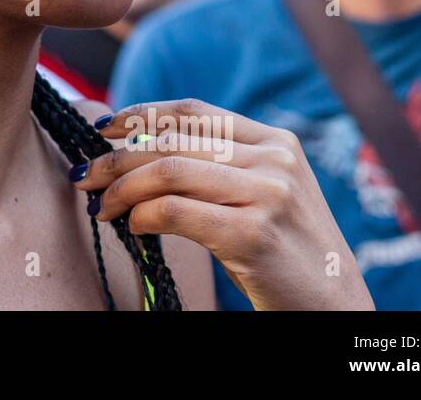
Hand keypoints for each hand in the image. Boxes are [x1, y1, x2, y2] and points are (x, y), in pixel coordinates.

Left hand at [74, 99, 373, 310]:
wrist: (334, 309)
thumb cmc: (284, 254)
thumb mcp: (263, 195)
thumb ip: (220, 167)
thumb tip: (136, 148)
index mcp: (277, 142)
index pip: (194, 111)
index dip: (141, 114)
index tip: (103, 128)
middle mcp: (275, 160)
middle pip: (173, 142)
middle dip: (117, 158)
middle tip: (85, 177)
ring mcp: (268, 194)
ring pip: (168, 172)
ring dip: (121, 188)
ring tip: (101, 206)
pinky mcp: (253, 233)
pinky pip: (174, 211)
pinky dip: (141, 216)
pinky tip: (132, 226)